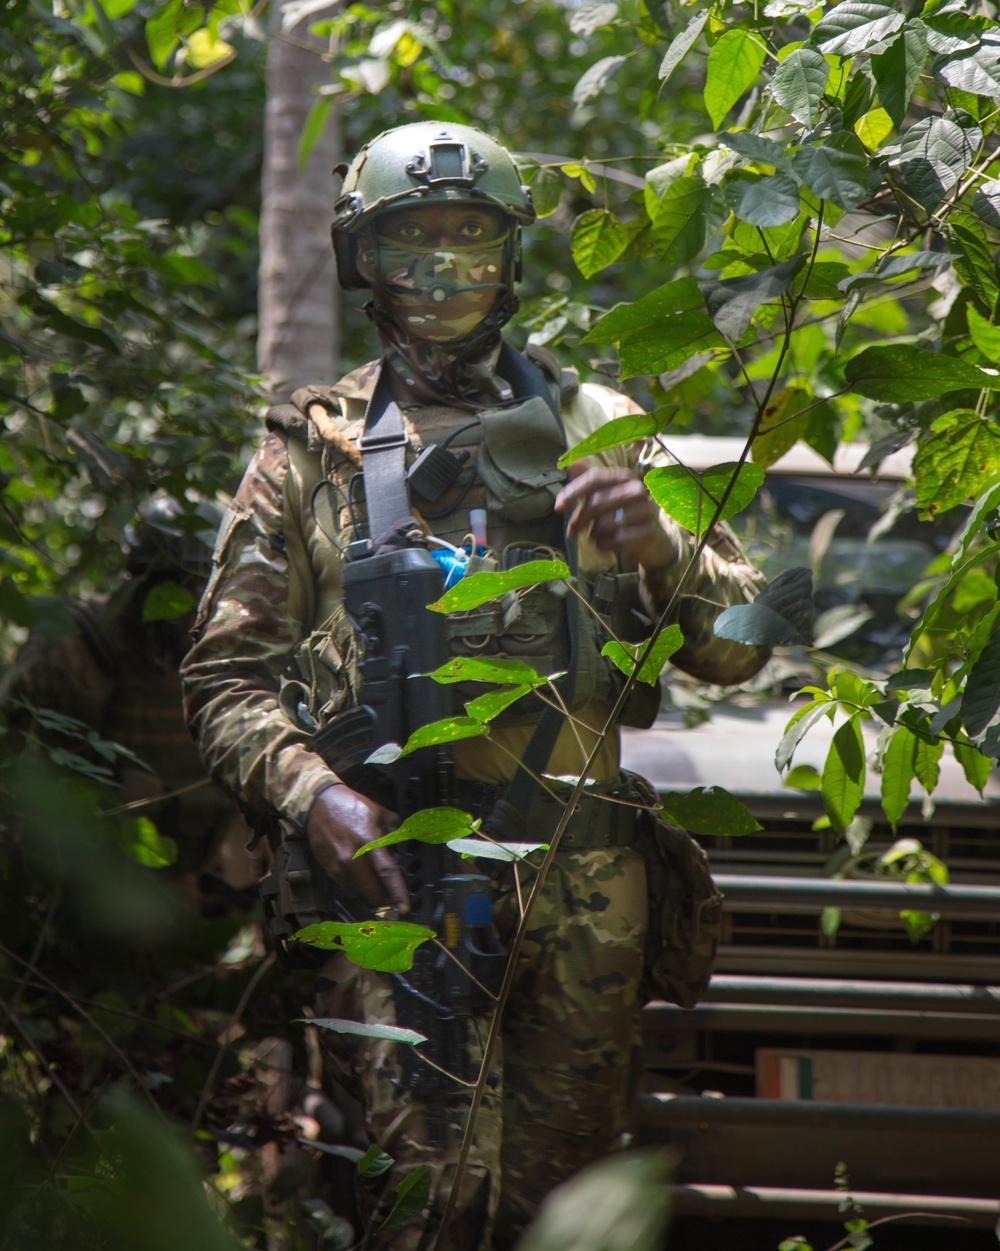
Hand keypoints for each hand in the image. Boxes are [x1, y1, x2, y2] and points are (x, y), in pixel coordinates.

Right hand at [306, 784, 409, 913]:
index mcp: (368, 841)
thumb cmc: (350, 806)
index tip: (405, 908)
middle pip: (372, 891)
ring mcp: (338, 866)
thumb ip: (394, 828)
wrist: (318, 804)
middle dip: (384, 897)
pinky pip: (348, 884)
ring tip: (371, 870)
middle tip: (392, 894)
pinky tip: (357, 866)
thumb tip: (407, 839)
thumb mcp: (378, 812)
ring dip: (369, 887)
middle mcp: (352, 858)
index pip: (386, 872)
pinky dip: (356, 881)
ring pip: (360, 890)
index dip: (398, 892)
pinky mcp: (329, 870)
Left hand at [554, 462, 673, 570]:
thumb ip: (588, 481)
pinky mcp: (648, 531)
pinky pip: (615, 541)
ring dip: (593, 534)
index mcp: (625, 476)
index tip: (557, 508)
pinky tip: (607, 544)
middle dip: (578, 520)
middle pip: (596, 502)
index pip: (594, 479)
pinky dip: (604, 545)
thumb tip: (571, 462)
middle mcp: (638, 489)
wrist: (650, 541)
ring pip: (604, 524)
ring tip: (597, 536)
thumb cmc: (621, 515)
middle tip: (571, 532)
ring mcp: (646, 510)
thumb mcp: (604, 496)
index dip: (573, 492)